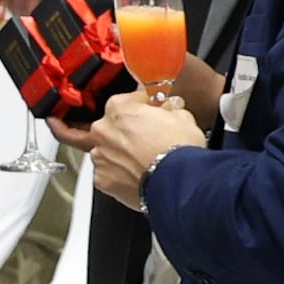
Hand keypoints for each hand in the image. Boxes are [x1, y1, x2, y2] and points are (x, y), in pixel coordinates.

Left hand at [85, 87, 198, 208]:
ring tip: (144, 160)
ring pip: (108, 150)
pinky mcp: (102, 179)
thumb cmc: (178, 149)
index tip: (150, 112)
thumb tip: (171, 109)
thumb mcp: (183, 118)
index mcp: (118, 108)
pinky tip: (137, 174)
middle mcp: (103, 130)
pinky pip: (109, 172)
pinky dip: (120, 174)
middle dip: (129, 130)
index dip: (143, 106)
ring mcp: (100, 156)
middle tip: (148, 138)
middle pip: (113, 126)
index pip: (128, 100)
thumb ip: (171, 110)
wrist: (177, 183)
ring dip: (122, 153)